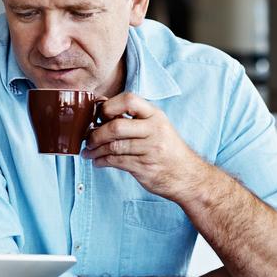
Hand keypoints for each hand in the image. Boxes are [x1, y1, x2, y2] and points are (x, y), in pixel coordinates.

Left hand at [82, 92, 207, 201]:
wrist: (188, 176)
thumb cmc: (165, 148)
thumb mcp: (155, 126)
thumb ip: (131, 117)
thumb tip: (99, 104)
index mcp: (155, 115)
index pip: (129, 100)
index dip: (108, 106)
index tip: (98, 116)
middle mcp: (155, 129)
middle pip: (116, 126)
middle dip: (96, 134)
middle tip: (88, 139)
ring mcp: (151, 149)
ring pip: (114, 146)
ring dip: (95, 150)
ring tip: (88, 153)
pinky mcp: (145, 167)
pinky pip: (116, 162)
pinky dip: (102, 161)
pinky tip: (97, 162)